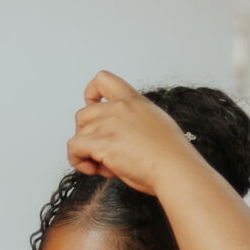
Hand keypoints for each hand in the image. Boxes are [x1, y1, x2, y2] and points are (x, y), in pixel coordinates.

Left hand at [67, 72, 205, 197]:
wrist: (175, 169)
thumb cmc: (172, 155)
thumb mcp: (157, 122)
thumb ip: (136, 119)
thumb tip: (124, 132)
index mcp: (133, 101)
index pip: (102, 79)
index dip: (90, 94)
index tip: (93, 108)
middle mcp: (119, 108)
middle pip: (83, 115)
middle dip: (87, 135)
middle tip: (102, 152)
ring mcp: (108, 124)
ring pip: (78, 134)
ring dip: (87, 152)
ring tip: (107, 166)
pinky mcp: (101, 143)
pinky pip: (74, 148)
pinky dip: (78, 161)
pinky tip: (94, 169)